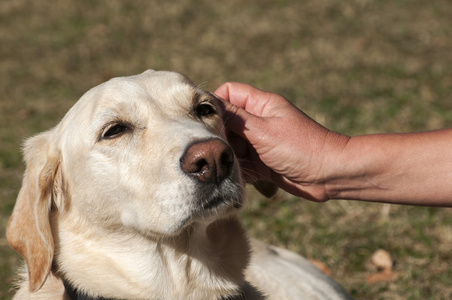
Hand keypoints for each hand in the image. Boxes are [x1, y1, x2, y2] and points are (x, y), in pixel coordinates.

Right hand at [215, 82, 349, 200]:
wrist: (330, 175)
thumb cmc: (301, 148)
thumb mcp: (264, 130)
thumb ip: (235, 118)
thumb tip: (209, 105)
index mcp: (261, 104)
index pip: (229, 93)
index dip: (214, 103)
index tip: (202, 121)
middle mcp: (258, 121)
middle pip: (226, 121)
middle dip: (217, 134)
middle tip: (211, 149)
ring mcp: (260, 143)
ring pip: (231, 144)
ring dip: (226, 155)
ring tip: (221, 165)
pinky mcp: (261, 163)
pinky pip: (240, 163)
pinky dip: (235, 170)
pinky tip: (231, 177)